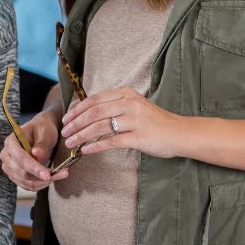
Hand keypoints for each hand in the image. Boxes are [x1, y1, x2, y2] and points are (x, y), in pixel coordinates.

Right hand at [0, 108, 68, 190]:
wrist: (40, 132)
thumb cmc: (43, 129)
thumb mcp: (46, 132)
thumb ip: (42, 143)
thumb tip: (36, 155)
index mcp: (11, 141)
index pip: (20, 158)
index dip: (34, 168)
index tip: (48, 175)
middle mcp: (6, 155)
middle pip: (22, 173)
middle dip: (42, 177)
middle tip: (63, 173)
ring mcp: (9, 167)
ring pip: (25, 182)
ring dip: (43, 183)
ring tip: (60, 174)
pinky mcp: (15, 175)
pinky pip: (27, 186)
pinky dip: (40, 185)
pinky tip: (52, 178)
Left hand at [60, 86, 184, 158]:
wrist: (180, 133)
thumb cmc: (155, 122)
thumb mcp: (135, 106)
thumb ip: (115, 106)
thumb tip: (87, 114)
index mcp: (126, 94)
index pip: (95, 100)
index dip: (77, 110)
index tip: (66, 119)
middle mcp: (130, 104)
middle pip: (94, 113)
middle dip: (75, 123)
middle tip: (64, 133)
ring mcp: (135, 120)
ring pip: (100, 127)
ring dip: (81, 136)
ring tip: (70, 143)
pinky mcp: (139, 137)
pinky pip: (112, 141)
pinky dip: (96, 146)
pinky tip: (86, 150)